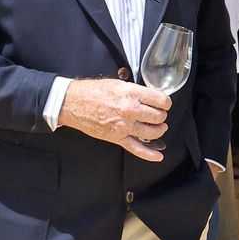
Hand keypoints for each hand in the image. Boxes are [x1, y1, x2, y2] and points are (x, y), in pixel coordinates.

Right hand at [57, 78, 171, 161]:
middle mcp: (129, 110)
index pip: (161, 100)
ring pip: (153, 133)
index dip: (165, 102)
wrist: (73, 103)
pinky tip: (158, 156)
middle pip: (159, 117)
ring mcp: (124, 126)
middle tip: (158, 113)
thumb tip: (150, 97)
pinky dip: (150, 154)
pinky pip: (137, 149)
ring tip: (157, 127)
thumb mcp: (118, 83)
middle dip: (161, 115)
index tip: (163, 103)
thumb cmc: (93, 91)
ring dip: (158, 130)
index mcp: (131, 94)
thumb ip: (135, 91)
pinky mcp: (117, 138)